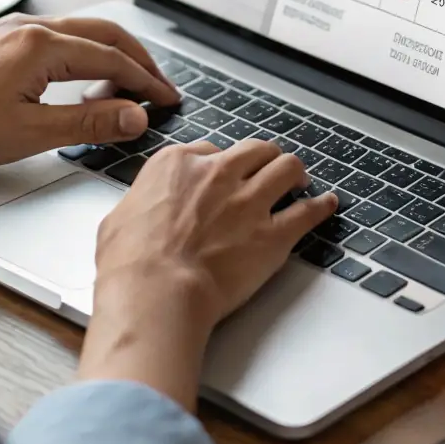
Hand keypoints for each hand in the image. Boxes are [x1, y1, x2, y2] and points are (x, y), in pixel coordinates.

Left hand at [0, 15, 178, 169]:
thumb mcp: (29, 133)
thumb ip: (89, 123)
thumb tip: (135, 116)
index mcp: (41, 45)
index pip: (112, 59)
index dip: (146, 81)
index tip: (169, 99)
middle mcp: (30, 27)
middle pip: (104, 34)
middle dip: (138, 60)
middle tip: (160, 89)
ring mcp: (14, 30)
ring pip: (82, 33)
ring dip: (112, 57)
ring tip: (128, 92)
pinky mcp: (1, 41)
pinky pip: (59, 39)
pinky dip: (85, 57)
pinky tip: (84, 85)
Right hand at [78, 139, 338, 410]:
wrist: (155, 293)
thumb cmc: (129, 264)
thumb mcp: (118, 218)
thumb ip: (140, 204)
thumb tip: (140, 213)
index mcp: (176, 165)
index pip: (208, 151)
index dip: (218, 164)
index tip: (222, 175)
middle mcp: (216, 174)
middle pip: (254, 150)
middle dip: (262, 158)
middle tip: (267, 168)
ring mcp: (249, 202)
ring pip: (286, 167)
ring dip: (294, 172)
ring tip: (298, 179)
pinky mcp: (272, 234)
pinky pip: (308, 211)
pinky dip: (320, 207)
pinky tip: (326, 205)